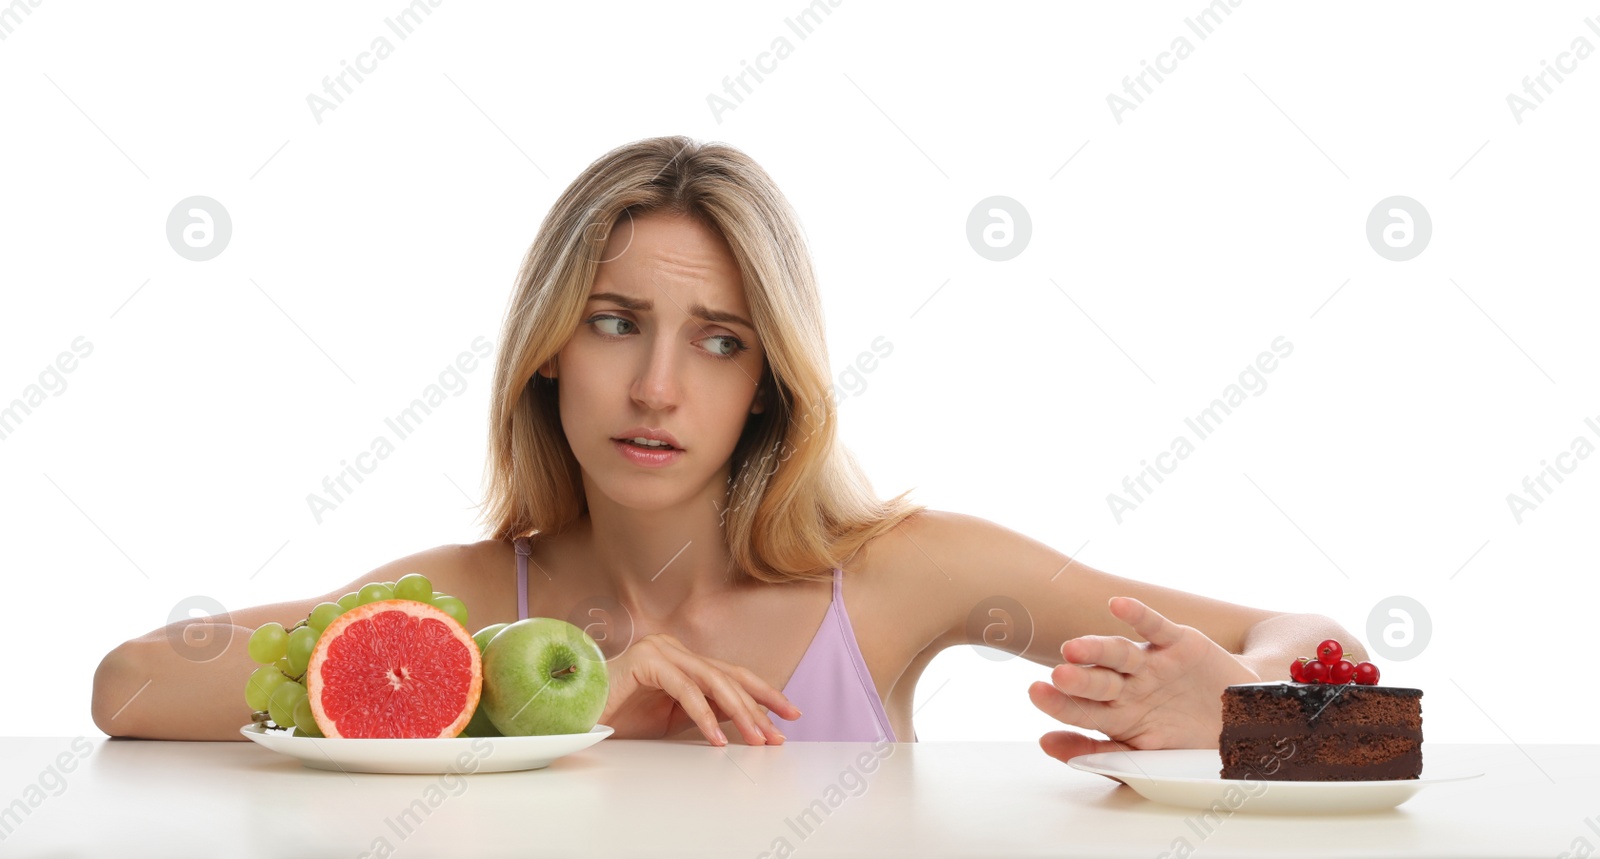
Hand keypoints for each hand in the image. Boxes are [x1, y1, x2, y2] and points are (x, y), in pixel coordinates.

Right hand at [601, 633, 799, 745]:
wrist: (579, 713)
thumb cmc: (623, 716)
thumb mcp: (676, 718)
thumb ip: (709, 712)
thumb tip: (748, 721)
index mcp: (685, 660)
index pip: (733, 675)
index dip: (764, 694)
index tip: (790, 714)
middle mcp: (676, 650)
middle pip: (729, 677)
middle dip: (758, 707)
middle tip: (776, 734)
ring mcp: (662, 651)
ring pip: (712, 681)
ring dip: (738, 713)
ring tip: (755, 738)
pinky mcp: (647, 661)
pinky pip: (684, 690)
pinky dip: (704, 715)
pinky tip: (716, 738)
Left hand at [1027, 596, 1259, 765]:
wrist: (1241, 720)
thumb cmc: (1186, 739)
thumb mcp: (1145, 756)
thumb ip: (1097, 753)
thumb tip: (1046, 743)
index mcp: (1117, 715)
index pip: (1083, 710)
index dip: (1060, 704)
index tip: (1036, 694)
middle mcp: (1129, 686)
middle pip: (1099, 682)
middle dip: (1079, 680)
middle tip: (1058, 675)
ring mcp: (1152, 664)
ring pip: (1121, 654)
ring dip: (1098, 650)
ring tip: (1074, 648)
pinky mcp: (1179, 644)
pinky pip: (1157, 627)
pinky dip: (1139, 615)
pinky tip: (1119, 605)